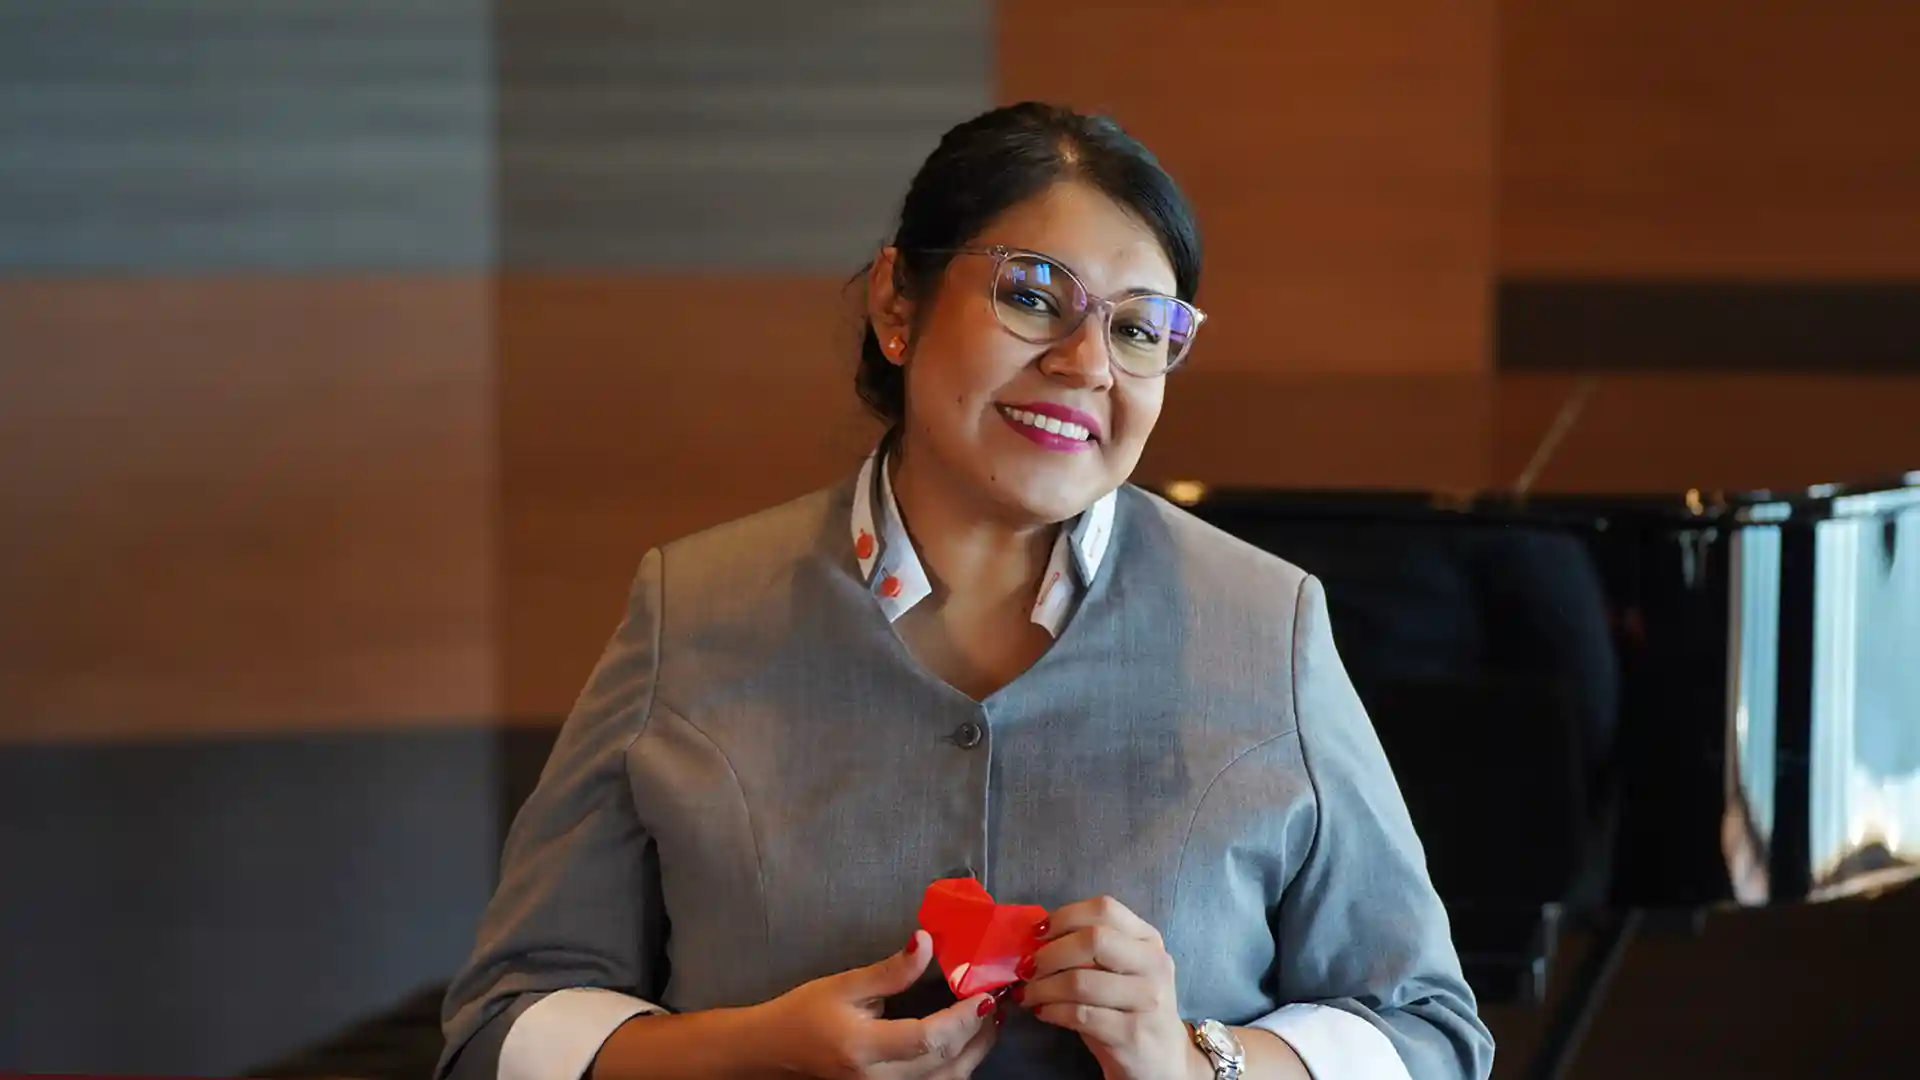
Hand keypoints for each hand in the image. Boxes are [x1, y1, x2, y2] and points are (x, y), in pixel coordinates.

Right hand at [752, 930, 1001, 1079]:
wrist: (774, 1050)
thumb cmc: (804, 1013)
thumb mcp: (844, 984)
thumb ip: (890, 970)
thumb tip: (927, 941)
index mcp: (864, 1048)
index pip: (928, 1040)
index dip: (962, 1019)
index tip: (985, 993)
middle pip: (944, 1065)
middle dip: (978, 1033)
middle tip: (996, 1000)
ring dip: (975, 1053)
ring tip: (989, 1020)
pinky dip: (958, 1067)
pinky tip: (967, 1043)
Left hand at [1015, 896, 1205, 1079]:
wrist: (1163, 1060)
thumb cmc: (1130, 1008)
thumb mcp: (1121, 971)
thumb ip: (1090, 950)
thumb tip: (1037, 939)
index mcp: (1148, 939)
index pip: (1105, 909)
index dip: (1064, 916)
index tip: (1037, 933)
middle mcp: (1154, 964)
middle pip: (1093, 940)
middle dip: (1050, 953)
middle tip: (1027, 968)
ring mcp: (1147, 1000)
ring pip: (1080, 981)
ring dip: (1043, 987)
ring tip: (1028, 994)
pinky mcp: (1133, 1034)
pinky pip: (1080, 1014)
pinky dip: (1052, 1011)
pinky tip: (1043, 1011)